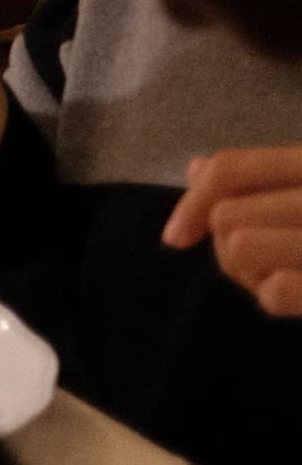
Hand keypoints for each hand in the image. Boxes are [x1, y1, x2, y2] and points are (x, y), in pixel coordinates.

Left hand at [163, 145, 301, 315]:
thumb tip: (196, 167)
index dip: (191, 203)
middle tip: (272, 261)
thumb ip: (257, 179)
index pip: (229, 170)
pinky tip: (301, 294)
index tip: (176, 238)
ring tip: (289, 273)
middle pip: (225, 215)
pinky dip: (279, 297)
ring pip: (240, 248)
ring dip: (253, 272)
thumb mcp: (301, 191)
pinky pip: (274, 292)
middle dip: (230, 245)